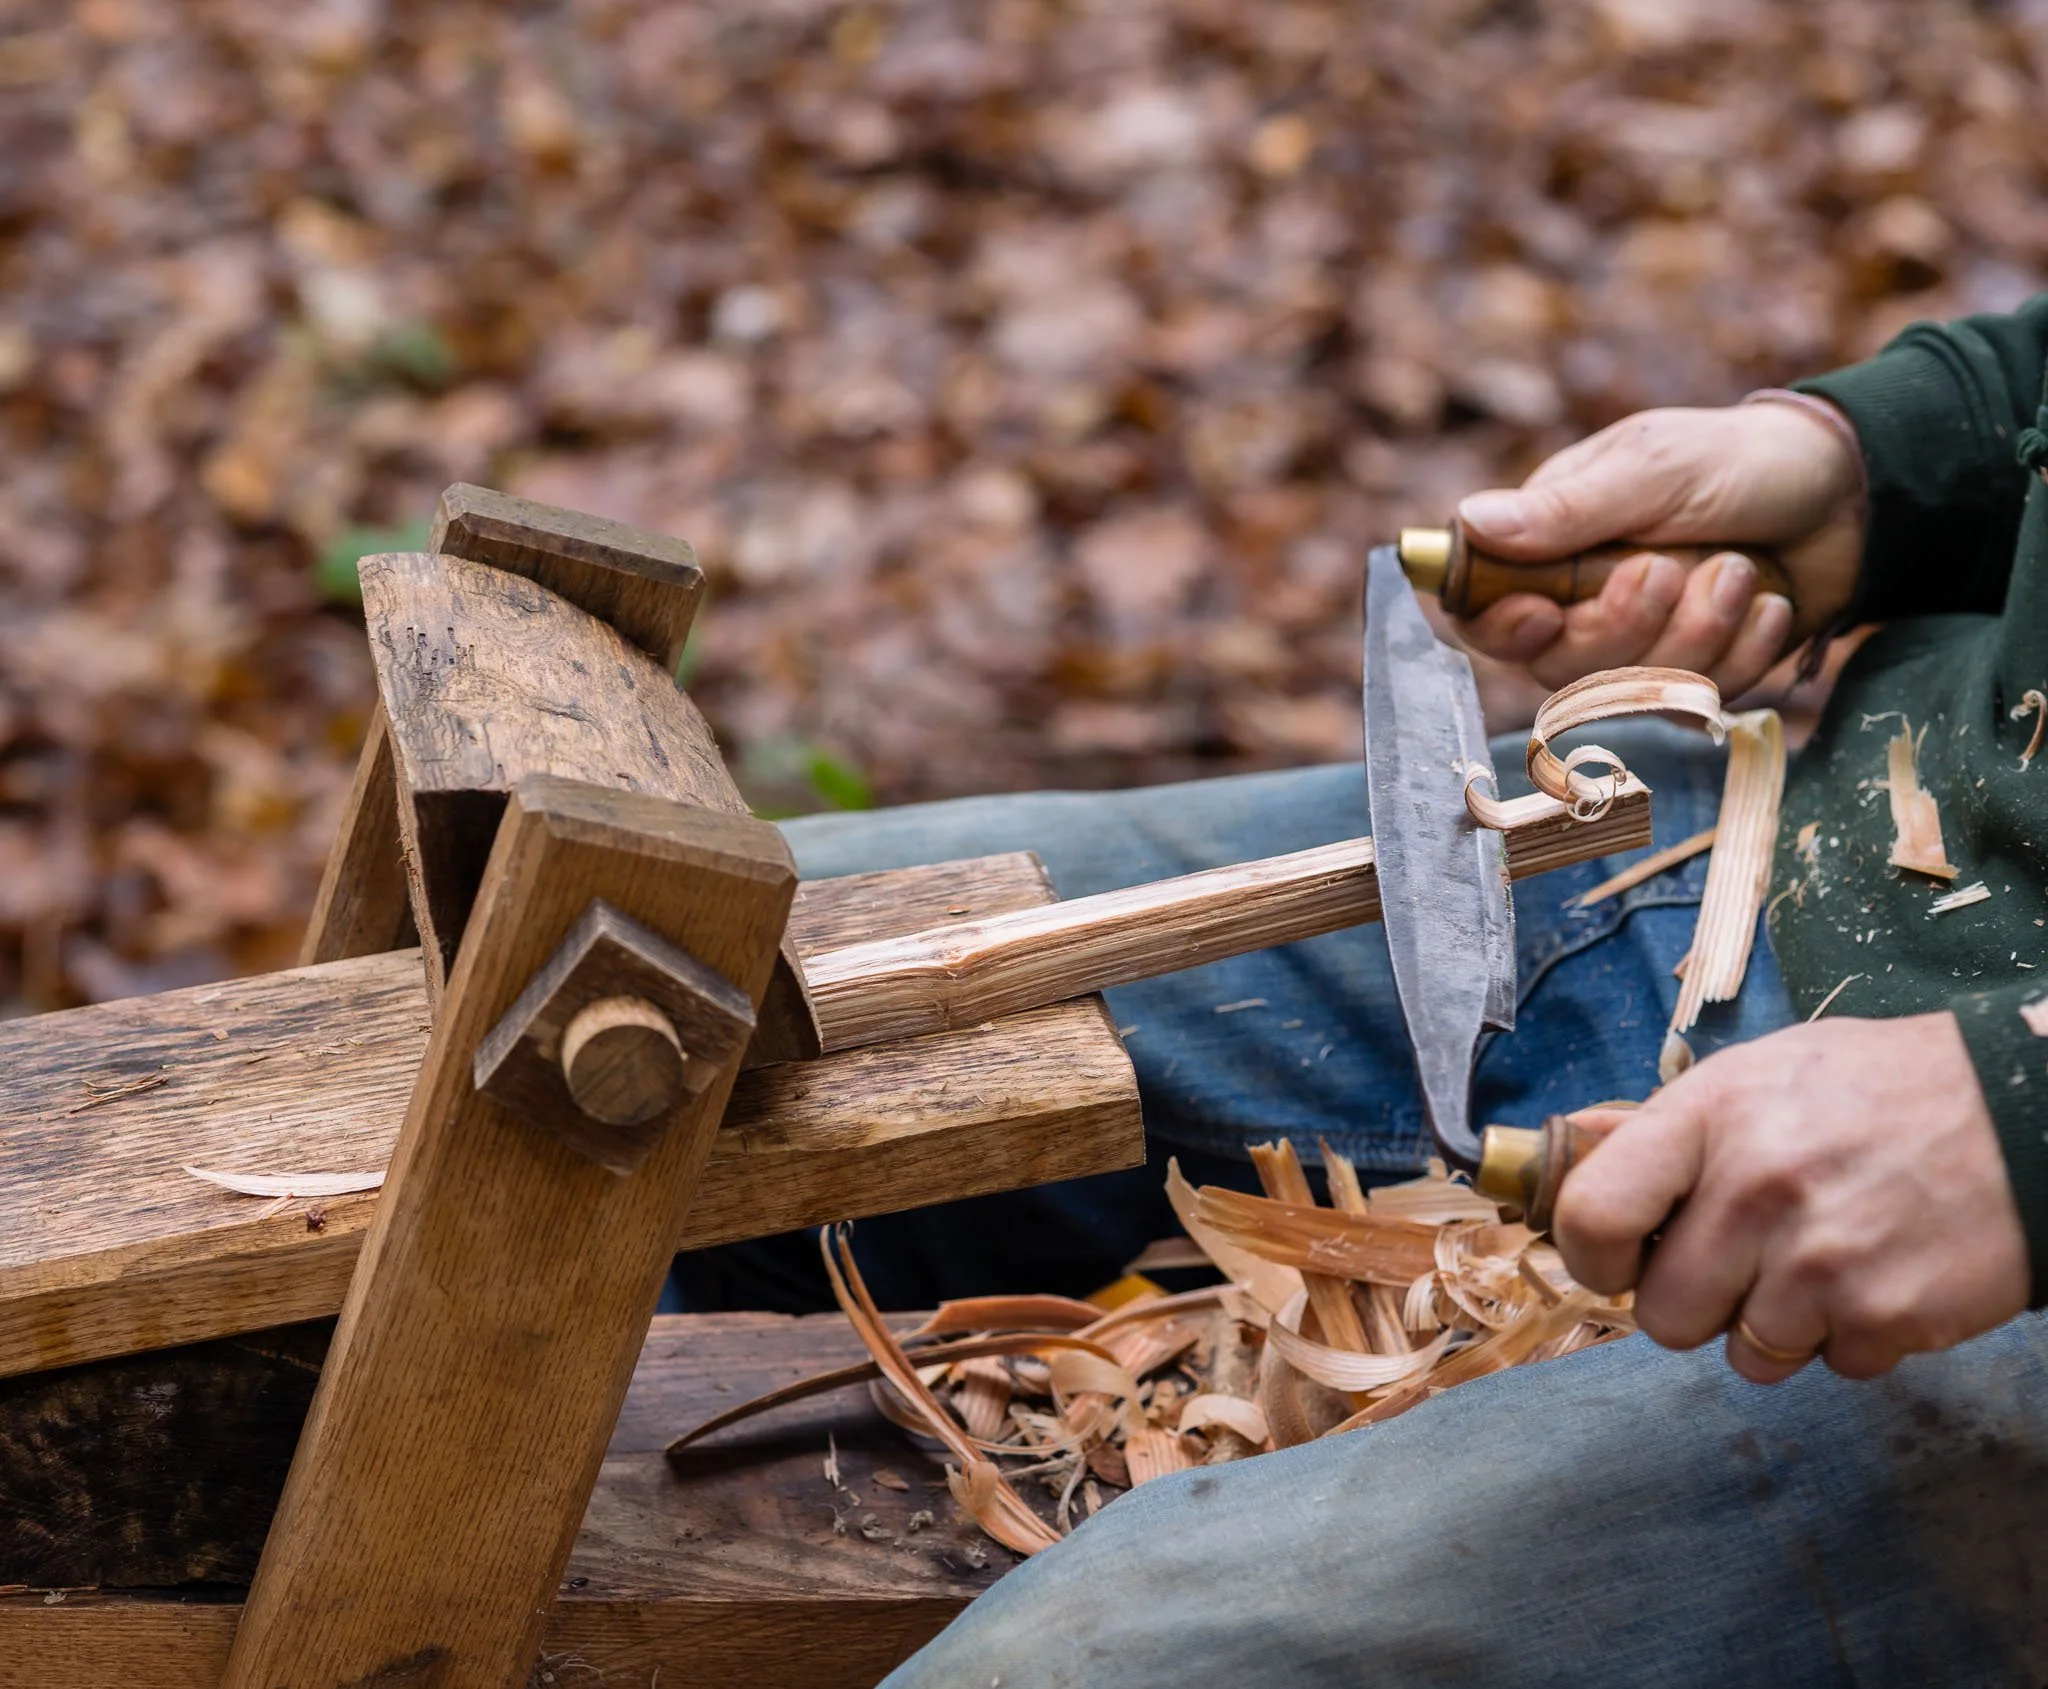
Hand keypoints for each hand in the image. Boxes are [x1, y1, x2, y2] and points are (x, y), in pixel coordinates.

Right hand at [1453, 402, 1865, 695]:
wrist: (1851, 493)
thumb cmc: (1743, 461)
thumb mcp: (1654, 470)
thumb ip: (1566, 509)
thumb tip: (1471, 523)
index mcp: (1550, 542)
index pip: (1484, 609)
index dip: (1502, 629)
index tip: (1545, 616)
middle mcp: (1581, 601)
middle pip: (1556, 665)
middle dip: (1623, 628)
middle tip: (1671, 571)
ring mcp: (1639, 643)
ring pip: (1629, 691)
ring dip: (1696, 634)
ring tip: (1739, 571)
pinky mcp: (1694, 673)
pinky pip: (1695, 701)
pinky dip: (1741, 653)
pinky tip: (1766, 604)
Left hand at [1553, 1014, 2029, 1383]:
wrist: (2025, 1111)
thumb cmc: (1878, 1089)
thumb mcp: (1759, 1073)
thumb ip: (1663, 1124)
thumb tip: (1570, 1146)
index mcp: (1711, 1116)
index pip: (1593, 1213)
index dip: (1590, 1257)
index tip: (1613, 1261)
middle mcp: (1757, 1188)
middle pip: (1662, 1314)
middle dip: (1693, 1302)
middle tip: (1738, 1262)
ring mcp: (1822, 1259)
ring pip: (1744, 1353)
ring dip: (1773, 1325)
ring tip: (1820, 1259)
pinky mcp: (1886, 1315)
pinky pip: (1827, 1367)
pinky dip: (1848, 1338)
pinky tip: (1876, 1275)